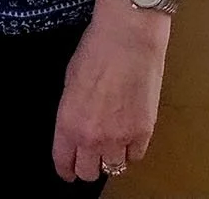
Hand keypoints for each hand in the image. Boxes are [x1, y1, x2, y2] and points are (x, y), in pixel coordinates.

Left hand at [52, 0, 169, 183]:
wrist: (128, 36)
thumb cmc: (96, 49)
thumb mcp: (70, 81)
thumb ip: (71, 112)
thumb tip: (76, 126)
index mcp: (69, 123)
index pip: (64, 162)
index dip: (66, 169)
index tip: (68, 170)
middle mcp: (93, 136)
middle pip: (89, 173)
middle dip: (87, 166)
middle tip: (90, 156)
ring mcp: (120, 137)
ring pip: (114, 168)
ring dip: (111, 158)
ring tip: (111, 145)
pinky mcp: (144, 131)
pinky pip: (136, 155)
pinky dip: (131, 149)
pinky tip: (129, 136)